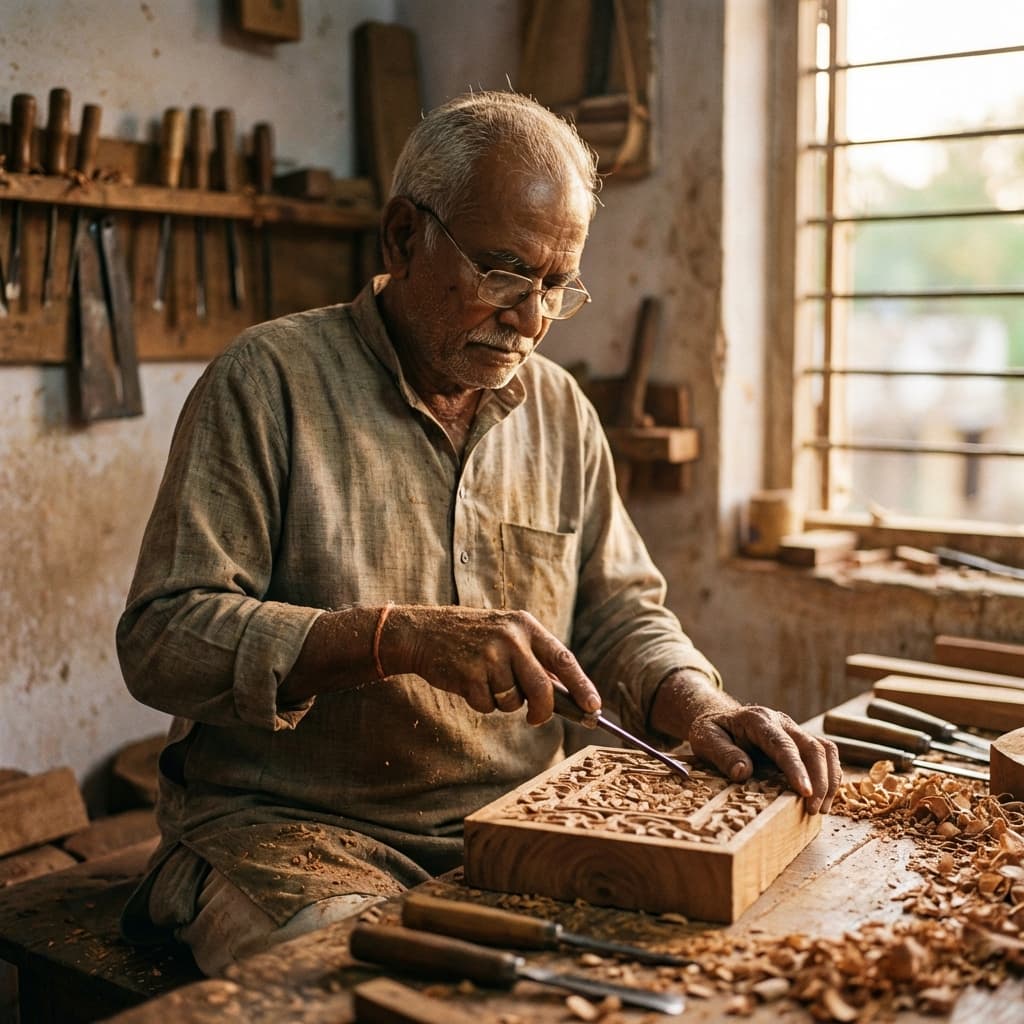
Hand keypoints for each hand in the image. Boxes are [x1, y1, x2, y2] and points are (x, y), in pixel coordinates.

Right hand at [383, 606, 600, 725]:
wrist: (426, 632)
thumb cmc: (474, 640)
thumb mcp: (508, 636)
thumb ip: (535, 660)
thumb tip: (568, 697)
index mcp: (526, 626)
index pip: (564, 659)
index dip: (582, 685)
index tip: (594, 707)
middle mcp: (511, 637)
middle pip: (542, 689)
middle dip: (543, 711)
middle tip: (537, 719)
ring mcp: (490, 654)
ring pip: (513, 701)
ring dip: (503, 702)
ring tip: (487, 682)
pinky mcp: (469, 672)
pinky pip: (488, 705)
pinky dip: (482, 703)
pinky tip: (470, 683)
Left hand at [688, 705, 841, 813]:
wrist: (717, 719)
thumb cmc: (711, 732)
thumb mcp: (705, 740)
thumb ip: (723, 754)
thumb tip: (743, 772)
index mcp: (757, 720)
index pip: (783, 745)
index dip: (796, 769)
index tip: (805, 792)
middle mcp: (781, 722)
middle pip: (812, 747)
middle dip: (820, 780)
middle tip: (814, 810)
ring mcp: (793, 730)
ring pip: (825, 749)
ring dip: (829, 780)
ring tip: (821, 808)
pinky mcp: (800, 740)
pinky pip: (824, 754)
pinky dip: (830, 775)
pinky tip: (824, 797)